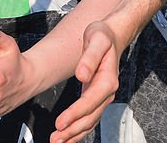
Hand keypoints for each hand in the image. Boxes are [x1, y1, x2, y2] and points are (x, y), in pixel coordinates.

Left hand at [52, 22, 120, 142]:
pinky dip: (79, 129)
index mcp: (108, 80)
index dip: (75, 114)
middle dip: (73, 130)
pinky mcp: (96, 97)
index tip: (60, 123)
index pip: (90, 102)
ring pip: (90, 121)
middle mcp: (107, 92)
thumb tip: (82, 75)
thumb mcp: (96, 39)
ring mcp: (103, 96)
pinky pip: (89, 117)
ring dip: (74, 134)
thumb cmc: (102, 36)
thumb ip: (89, 58)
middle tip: (55, 139)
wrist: (111, 35)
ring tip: (57, 141)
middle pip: (90, 117)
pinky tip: (68, 136)